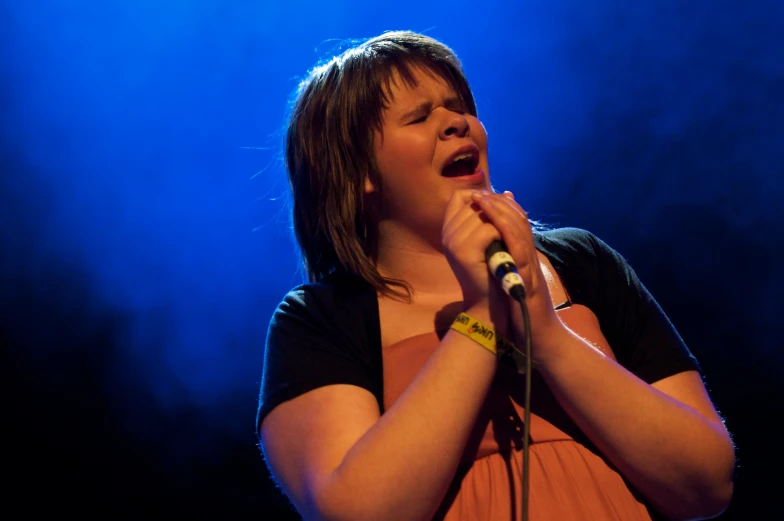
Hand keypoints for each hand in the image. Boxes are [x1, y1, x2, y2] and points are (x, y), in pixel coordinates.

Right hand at [441, 189, 509, 332]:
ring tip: (506, 237)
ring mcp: (454, 242)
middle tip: (506, 224)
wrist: (486, 302)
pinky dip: (501, 235)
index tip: (494, 207)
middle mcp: (447, 233)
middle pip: (474, 203)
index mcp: (449, 229)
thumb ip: (490, 217)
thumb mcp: (487, 240)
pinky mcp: (465, 252)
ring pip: (483, 215)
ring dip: (500, 223)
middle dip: (495, 209)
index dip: (478, 195)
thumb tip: (506, 192)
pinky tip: (504, 246)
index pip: (459, 196)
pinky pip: (489, 230)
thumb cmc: (490, 269)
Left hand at [469, 190, 563, 358]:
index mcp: (526, 258)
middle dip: (500, 203)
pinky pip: (519, 249)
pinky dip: (507, 231)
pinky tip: (494, 220)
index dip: (503, 208)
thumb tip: (493, 253)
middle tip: (482, 190)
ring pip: (520, 230)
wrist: (541, 339)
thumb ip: (506, 267)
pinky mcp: (529, 278)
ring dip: (501, 210)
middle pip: (520, 220)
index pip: (517, 224)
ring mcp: (531, 266)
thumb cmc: (525, 314)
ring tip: (483, 197)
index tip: (486, 196)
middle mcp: (531, 257)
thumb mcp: (513, 285)